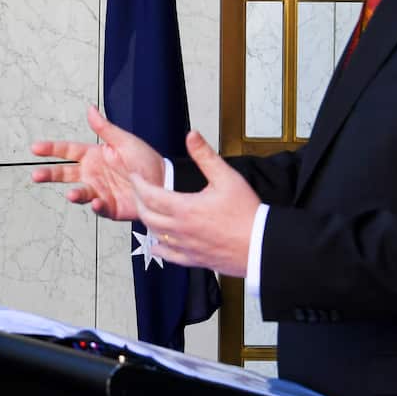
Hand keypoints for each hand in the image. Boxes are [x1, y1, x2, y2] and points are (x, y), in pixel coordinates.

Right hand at [30, 105, 164, 219]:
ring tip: (71, 194)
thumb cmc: (146, 160)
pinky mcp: (110, 208)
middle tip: (36, 176)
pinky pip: (100, 207)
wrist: (166, 182)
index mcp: (95, 156)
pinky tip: (96, 202)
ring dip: (75, 194)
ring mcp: (100, 191)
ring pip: (80, 193)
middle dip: (50, 175)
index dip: (51, 149)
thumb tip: (90, 108)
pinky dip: (96, 206)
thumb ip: (105, 128)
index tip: (35, 148)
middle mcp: (94, 174)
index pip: (68, 151)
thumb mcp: (125, 141)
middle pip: (65, 174)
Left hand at [127, 131, 257, 276]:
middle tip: (139, 190)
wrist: (262, 245)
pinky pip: (166, 255)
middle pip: (146, 215)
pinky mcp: (192, 259)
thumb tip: (191, 135)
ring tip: (148, 209)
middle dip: (138, 200)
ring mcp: (185, 247)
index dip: (138, 183)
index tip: (135, 176)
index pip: (149, 194)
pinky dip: (157, 245)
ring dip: (147, 221)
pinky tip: (157, 240)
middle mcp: (180, 229)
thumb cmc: (247, 212)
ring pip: (153, 234)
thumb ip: (205, 156)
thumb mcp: (227, 178)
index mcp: (185, 208)